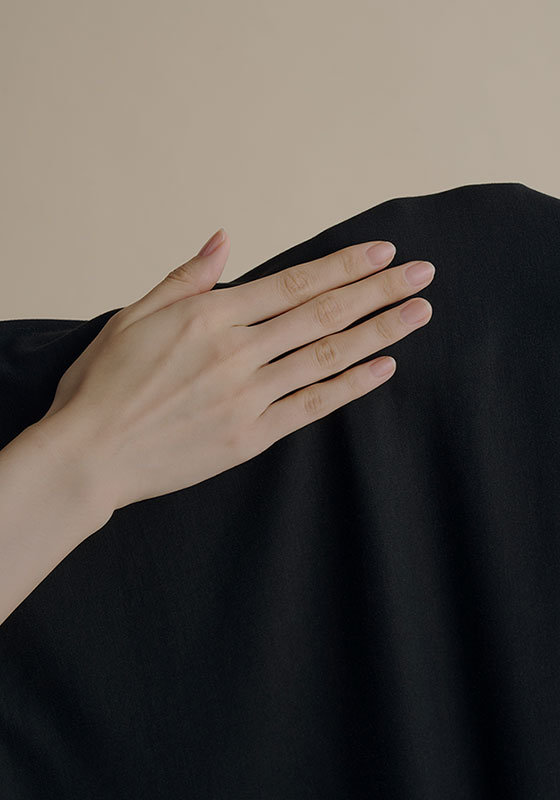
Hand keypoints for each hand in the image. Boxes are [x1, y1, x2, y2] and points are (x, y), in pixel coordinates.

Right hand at [42, 227, 434, 511]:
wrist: (90, 456)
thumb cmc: (104, 385)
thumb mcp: (133, 315)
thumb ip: (185, 277)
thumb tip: (223, 238)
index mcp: (208, 316)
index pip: (294, 282)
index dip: (344, 265)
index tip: (383, 253)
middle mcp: (235, 351)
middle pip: (322, 313)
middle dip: (378, 290)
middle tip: (422, 273)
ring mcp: (247, 396)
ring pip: (327, 356)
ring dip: (378, 332)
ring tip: (419, 313)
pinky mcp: (251, 436)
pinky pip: (313, 405)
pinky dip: (351, 385)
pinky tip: (384, 367)